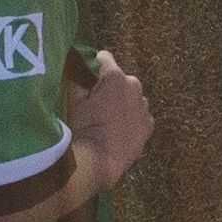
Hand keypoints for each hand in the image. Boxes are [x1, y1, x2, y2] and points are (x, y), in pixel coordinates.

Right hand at [71, 49, 151, 182]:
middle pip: (119, 79)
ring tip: (106, 120)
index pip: (104, 58)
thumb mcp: (73, 99)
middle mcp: (134, 86)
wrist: (98, 163)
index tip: (86, 77)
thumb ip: (76, 76)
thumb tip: (75, 64)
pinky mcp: (148, 125)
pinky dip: (130, 118)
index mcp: (115, 77)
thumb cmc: (83, 128)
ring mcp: (144, 106)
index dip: (93, 66)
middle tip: (94, 104)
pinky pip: (138, 115)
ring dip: (120, 102)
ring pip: (130, 97)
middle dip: (108, 87)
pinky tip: (117, 130)